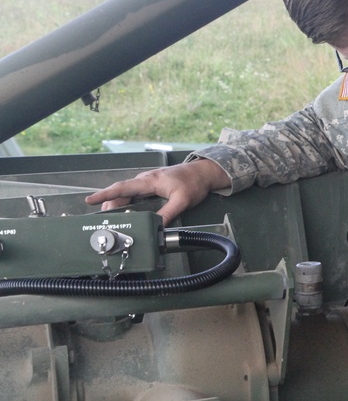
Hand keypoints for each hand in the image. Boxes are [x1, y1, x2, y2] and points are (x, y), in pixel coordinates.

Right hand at [85, 159, 230, 223]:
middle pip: (121, 191)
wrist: (204, 173)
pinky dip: (126, 201)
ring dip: (117, 203)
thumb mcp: (182, 200)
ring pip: (127, 192)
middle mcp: (146, 179)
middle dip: (108, 203)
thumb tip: (156, 227)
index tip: (90, 199)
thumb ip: (168, 214)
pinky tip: (125, 210)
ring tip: (109, 217)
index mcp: (149, 181)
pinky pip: (134, 193)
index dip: (105, 194)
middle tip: (100, 218)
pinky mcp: (152, 185)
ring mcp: (148, 181)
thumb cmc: (194, 182)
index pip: (122, 187)